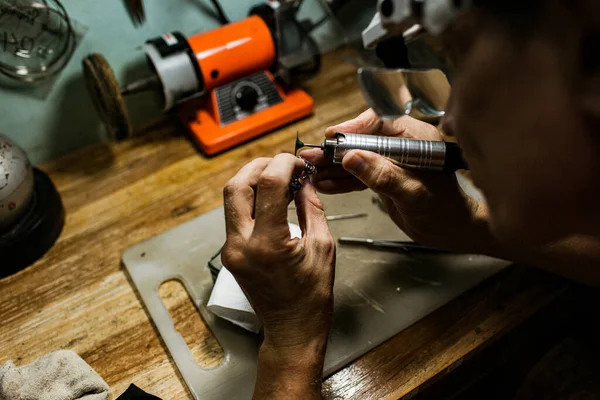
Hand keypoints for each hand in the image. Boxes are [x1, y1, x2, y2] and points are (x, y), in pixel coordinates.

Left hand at [221, 154, 334, 398]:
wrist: (292, 328)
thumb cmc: (312, 296)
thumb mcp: (322, 246)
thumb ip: (311, 207)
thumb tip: (304, 180)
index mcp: (268, 244)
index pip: (268, 185)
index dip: (283, 164)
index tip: (297, 162)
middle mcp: (241, 245)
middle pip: (236, 186)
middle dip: (259, 167)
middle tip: (282, 164)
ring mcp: (231, 250)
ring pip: (231, 199)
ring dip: (252, 181)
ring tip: (278, 178)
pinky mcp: (231, 253)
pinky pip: (235, 215)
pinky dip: (251, 199)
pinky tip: (271, 198)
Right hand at [301, 109, 491, 252]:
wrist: (452, 231)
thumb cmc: (444, 209)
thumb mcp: (412, 192)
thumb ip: (382, 175)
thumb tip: (352, 158)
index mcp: (415, 137)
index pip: (379, 122)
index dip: (353, 128)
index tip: (333, 136)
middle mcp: (401, 145)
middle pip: (361, 140)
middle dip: (335, 150)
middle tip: (311, 155)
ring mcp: (390, 161)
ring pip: (356, 158)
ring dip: (333, 166)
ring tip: (310, 170)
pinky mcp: (383, 176)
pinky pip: (359, 175)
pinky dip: (342, 180)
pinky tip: (324, 184)